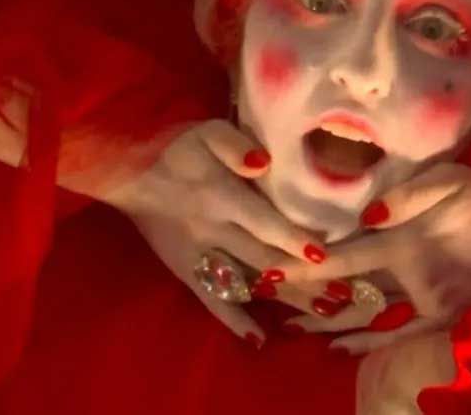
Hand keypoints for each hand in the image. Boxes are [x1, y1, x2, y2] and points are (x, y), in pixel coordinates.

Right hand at [110, 120, 329, 345]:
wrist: (126, 172)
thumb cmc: (173, 148)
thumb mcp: (204, 131)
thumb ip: (233, 143)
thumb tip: (263, 163)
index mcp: (221, 197)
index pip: (264, 223)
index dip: (294, 240)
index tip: (325, 257)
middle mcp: (213, 231)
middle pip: (264, 259)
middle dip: (305, 277)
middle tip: (344, 292)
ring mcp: (200, 255)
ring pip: (248, 282)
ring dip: (284, 298)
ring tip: (321, 314)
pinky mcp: (186, 269)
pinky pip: (211, 298)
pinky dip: (233, 319)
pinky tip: (257, 338)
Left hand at [275, 162, 470, 352]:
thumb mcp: (450, 179)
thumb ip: (407, 197)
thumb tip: (369, 215)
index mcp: (407, 243)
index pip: (343, 258)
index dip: (305, 268)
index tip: (270, 273)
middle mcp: (411, 279)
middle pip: (348, 293)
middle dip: (306, 299)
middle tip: (268, 301)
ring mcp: (427, 302)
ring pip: (368, 317)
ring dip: (329, 323)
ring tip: (293, 327)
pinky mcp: (444, 314)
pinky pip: (401, 334)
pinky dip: (371, 342)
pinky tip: (342, 347)